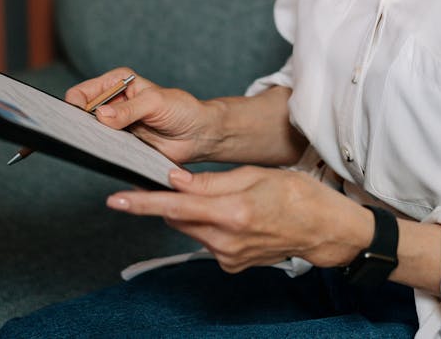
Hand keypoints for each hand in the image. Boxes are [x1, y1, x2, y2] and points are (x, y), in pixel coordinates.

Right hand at [66, 68, 220, 164]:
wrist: (198, 134)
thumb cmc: (182, 110)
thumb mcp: (156, 102)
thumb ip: (129, 109)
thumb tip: (101, 115)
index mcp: (116, 82)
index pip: (82, 92)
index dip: (74, 106)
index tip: (77, 120)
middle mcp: (111, 102)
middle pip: (79, 114)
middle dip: (77, 125)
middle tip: (80, 136)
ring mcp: (114, 124)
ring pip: (88, 133)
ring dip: (89, 140)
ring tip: (94, 145)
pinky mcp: (120, 144)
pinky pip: (102, 149)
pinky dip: (100, 153)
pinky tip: (104, 155)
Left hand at [106, 166, 373, 272]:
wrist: (323, 229)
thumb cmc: (297, 194)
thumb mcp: (256, 175)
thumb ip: (212, 181)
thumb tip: (175, 181)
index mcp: (233, 212)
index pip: (176, 207)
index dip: (143, 202)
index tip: (116, 199)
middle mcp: (226, 240)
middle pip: (180, 218)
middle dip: (173, 201)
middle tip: (181, 183)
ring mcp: (228, 257)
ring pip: (193, 229)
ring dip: (196, 213)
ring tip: (228, 199)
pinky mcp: (231, 265)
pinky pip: (207, 241)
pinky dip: (212, 226)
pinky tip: (237, 218)